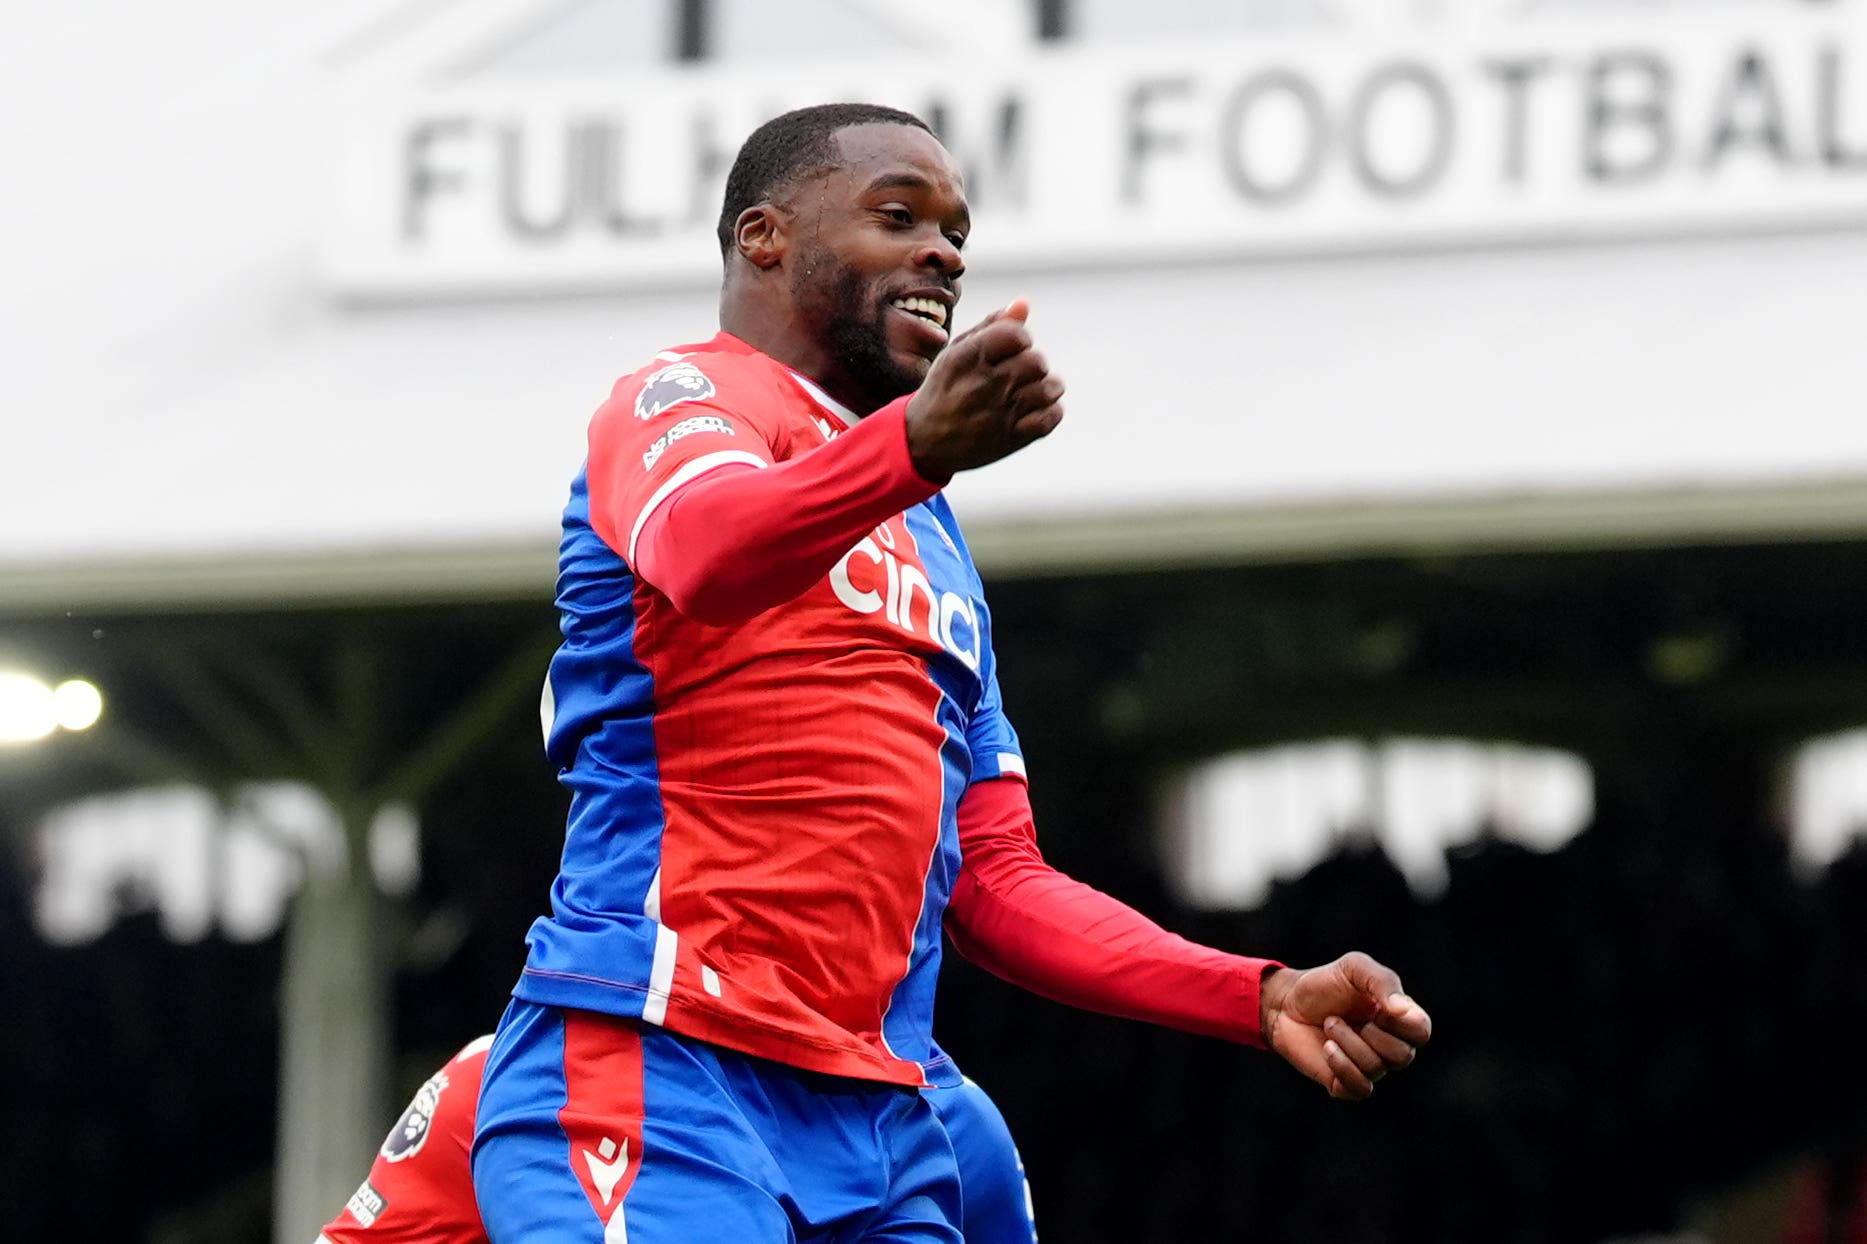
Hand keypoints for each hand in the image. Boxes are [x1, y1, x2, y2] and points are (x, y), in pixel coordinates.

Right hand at [904, 299, 1065, 478]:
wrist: (924, 442)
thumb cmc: (945, 389)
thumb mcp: (957, 352)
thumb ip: (991, 326)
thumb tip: (1024, 303)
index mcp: (966, 359)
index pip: (1016, 335)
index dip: (1021, 339)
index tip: (1013, 349)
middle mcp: (982, 385)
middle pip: (1036, 361)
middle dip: (1034, 364)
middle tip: (1021, 373)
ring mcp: (998, 414)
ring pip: (1048, 389)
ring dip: (1048, 387)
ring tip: (1034, 390)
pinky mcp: (1010, 439)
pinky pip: (1050, 418)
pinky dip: (1051, 412)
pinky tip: (1037, 410)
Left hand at [1259, 951, 1431, 1100]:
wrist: (1284, 1002)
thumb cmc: (1324, 983)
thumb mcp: (1354, 968)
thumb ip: (1383, 982)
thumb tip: (1402, 1010)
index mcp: (1397, 1018)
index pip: (1422, 1032)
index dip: (1403, 1023)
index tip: (1377, 1008)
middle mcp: (1387, 1044)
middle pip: (1403, 1056)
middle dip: (1371, 1034)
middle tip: (1342, 1016)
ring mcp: (1367, 1065)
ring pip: (1376, 1068)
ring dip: (1348, 1043)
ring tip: (1329, 1025)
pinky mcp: (1345, 1082)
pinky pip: (1360, 1088)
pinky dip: (1343, 1067)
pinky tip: (1327, 1048)